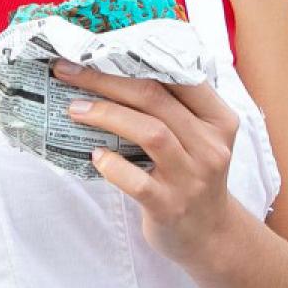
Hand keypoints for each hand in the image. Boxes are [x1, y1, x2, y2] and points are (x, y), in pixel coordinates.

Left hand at [50, 58, 242, 267]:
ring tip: (74, 109)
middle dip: (107, 81)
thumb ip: (173, 108)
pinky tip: (95, 156)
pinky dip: (113, 166)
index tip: (96, 51)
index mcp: (218, 119)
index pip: (179, 77)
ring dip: (107, 115)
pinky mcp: (170, 207)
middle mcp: (209, 145)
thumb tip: (113, 71)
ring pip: (151, 132)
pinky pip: (138, 181)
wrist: (210, 236)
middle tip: (69, 73)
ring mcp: (191, 178)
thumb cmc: (192, 176)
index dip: (134, 59)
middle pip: (156, 99)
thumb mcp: (198, 137)